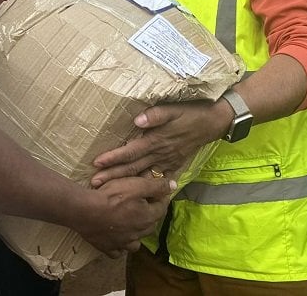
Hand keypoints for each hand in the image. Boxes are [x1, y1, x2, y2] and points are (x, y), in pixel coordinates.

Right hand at [75, 176, 174, 256]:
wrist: (85, 211)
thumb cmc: (112, 196)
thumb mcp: (136, 184)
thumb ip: (156, 186)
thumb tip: (174, 185)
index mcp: (147, 218)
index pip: (161, 208)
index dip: (161, 197)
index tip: (157, 190)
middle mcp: (138, 234)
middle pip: (150, 225)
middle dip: (150, 214)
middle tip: (144, 203)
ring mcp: (123, 243)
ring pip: (136, 242)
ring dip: (137, 234)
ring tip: (132, 225)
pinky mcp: (108, 248)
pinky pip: (118, 251)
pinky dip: (120, 246)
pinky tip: (117, 239)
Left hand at [90, 100, 229, 187]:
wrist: (212, 123)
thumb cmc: (190, 113)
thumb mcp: (174, 109)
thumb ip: (155, 115)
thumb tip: (136, 121)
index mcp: (156, 141)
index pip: (130, 152)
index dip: (113, 158)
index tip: (97, 164)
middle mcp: (159, 154)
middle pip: (132, 168)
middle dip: (112, 176)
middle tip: (94, 184)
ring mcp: (167, 162)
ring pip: (142, 175)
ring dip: (125, 182)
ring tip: (108, 189)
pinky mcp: (175, 165)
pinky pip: (161, 180)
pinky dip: (150, 188)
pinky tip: (140, 196)